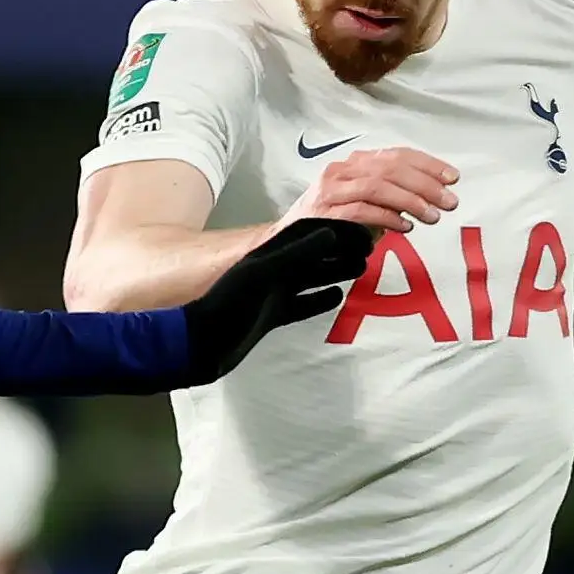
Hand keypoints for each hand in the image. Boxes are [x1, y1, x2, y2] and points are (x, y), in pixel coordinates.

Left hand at [180, 217, 375, 380]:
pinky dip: (320, 299)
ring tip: (362, 268)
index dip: (338, 229)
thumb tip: (331, 234)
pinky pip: (302, 304)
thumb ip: (294, 255)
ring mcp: (272, 294)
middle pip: (314, 255)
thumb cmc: (226, 306)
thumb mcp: (261, 276)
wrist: (201, 344)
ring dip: (335, 271)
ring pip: (311, 278)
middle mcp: (274, 271)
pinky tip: (338, 296)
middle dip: (342, 250)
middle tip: (372, 249)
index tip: (365, 230)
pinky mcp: (271, 316)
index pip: (311, 234)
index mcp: (271, 255)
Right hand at [292, 147, 457, 233]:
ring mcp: (331, 190)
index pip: (396, 155)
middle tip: (450, 201)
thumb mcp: (366, 201)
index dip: (427, 164)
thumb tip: (433, 194)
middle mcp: (342, 170)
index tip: (452, 177)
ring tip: (433, 216)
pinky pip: (362, 210)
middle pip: (390, 168)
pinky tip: (406, 227)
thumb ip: (392, 193)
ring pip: (378, 186)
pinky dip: (388, 217)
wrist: (289, 240)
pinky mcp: (325, 212)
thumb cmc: (333, 221)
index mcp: (355, 163)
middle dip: (425, 183)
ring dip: (411, 200)